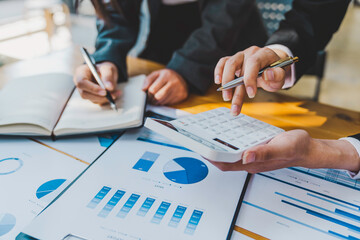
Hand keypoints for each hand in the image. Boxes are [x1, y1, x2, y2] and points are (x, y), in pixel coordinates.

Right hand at [73, 61, 121, 104]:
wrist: (105, 73)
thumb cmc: (104, 69)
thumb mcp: (107, 68)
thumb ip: (108, 76)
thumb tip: (109, 87)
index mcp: (80, 73)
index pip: (81, 83)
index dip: (92, 88)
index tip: (104, 91)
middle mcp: (80, 83)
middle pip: (85, 94)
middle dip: (100, 96)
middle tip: (113, 95)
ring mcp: (84, 91)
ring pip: (92, 99)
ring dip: (105, 99)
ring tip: (117, 93)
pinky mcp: (91, 97)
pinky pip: (98, 101)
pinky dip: (107, 100)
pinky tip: (115, 94)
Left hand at [142, 69, 188, 104]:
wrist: (183, 78)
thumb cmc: (167, 76)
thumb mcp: (157, 74)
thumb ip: (148, 80)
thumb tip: (143, 89)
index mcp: (166, 75)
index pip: (153, 89)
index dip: (148, 94)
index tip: (147, 94)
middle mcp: (173, 82)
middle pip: (158, 97)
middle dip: (152, 99)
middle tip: (151, 99)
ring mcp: (178, 90)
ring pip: (163, 102)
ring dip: (157, 102)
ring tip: (156, 98)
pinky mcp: (181, 96)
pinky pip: (169, 103)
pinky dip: (164, 102)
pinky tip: (164, 98)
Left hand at [208, 130, 359, 173]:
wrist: (306, 148)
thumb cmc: (295, 149)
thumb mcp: (281, 148)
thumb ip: (264, 153)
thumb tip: (245, 156)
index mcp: (252, 163)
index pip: (224, 163)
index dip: (209, 158)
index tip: (198, 149)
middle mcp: (248, 160)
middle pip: (223, 158)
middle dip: (209, 151)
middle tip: (196, 138)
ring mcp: (251, 155)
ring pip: (229, 152)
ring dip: (217, 146)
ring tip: (205, 134)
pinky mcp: (254, 149)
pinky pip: (237, 146)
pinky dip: (228, 140)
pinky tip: (226, 131)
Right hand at [214, 46, 289, 115]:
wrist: (272, 67)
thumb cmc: (275, 73)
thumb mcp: (281, 76)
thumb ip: (277, 76)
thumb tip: (267, 74)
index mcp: (264, 54)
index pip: (254, 63)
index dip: (250, 79)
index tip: (251, 95)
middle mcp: (251, 52)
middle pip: (237, 64)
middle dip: (232, 84)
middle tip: (230, 100)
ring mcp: (241, 55)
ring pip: (228, 64)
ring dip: (225, 81)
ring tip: (226, 97)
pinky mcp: (234, 60)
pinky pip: (223, 62)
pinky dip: (219, 71)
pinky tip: (218, 82)